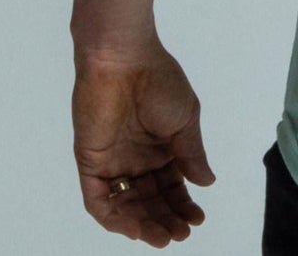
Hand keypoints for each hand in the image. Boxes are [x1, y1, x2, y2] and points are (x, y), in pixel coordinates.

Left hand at [72, 36, 216, 245]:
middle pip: (150, 200)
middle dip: (166, 219)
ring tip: (162, 237)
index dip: (184, 204)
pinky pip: (99, 199)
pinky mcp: (91, 163)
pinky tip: (135, 227)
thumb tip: (207, 183)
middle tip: (181, 233)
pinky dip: (115, 217)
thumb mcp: (185, 120)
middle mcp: (137, 158)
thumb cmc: (159, 82)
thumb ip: (192, 154)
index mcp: (161, 146)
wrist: (124, 60)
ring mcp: (114, 162)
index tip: (197, 219)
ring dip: (143, 224)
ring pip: (126, 206)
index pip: (172, 185)